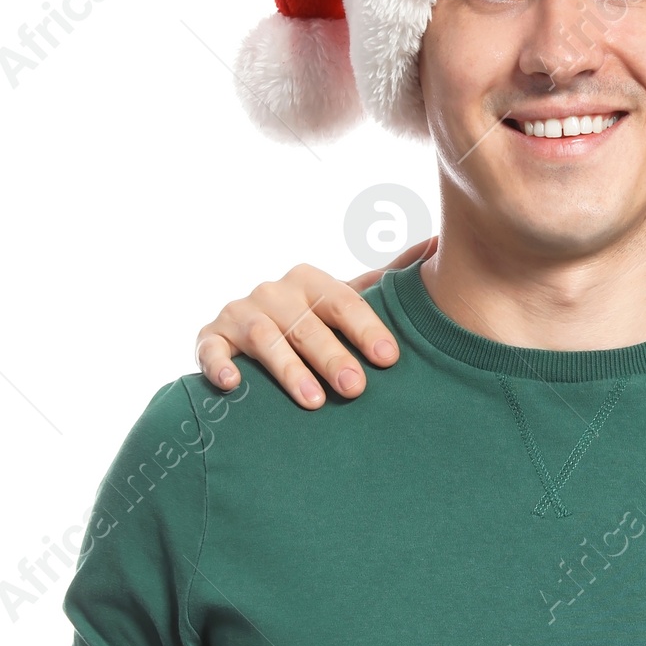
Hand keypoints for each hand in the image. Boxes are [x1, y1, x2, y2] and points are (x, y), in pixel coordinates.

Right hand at [194, 238, 435, 408]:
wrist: (246, 335)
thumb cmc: (310, 321)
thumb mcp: (343, 301)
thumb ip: (384, 281)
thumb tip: (435, 243)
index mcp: (310, 281)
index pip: (343, 301)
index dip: (367, 329)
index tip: (389, 358)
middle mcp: (274, 292)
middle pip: (306, 324)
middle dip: (332, 356)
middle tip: (356, 387)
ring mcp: (240, 314)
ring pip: (265, 339)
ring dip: (288, 370)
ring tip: (313, 401)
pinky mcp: (211, 338)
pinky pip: (211, 349)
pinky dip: (219, 364)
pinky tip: (233, 383)